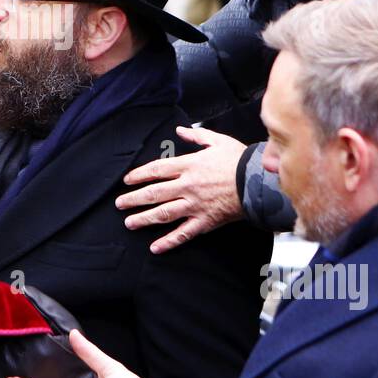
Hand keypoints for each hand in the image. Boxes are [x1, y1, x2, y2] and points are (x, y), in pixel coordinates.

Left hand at [116, 125, 245, 253]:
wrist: (258, 181)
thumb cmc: (239, 160)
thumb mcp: (217, 141)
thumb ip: (196, 136)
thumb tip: (180, 130)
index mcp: (189, 166)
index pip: (156, 170)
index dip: (138, 175)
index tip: (126, 180)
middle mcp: (187, 186)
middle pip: (154, 193)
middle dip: (134, 199)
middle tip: (119, 204)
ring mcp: (195, 205)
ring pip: (163, 213)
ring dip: (144, 219)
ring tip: (129, 223)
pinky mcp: (205, 221)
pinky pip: (183, 233)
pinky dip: (168, 241)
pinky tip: (155, 247)